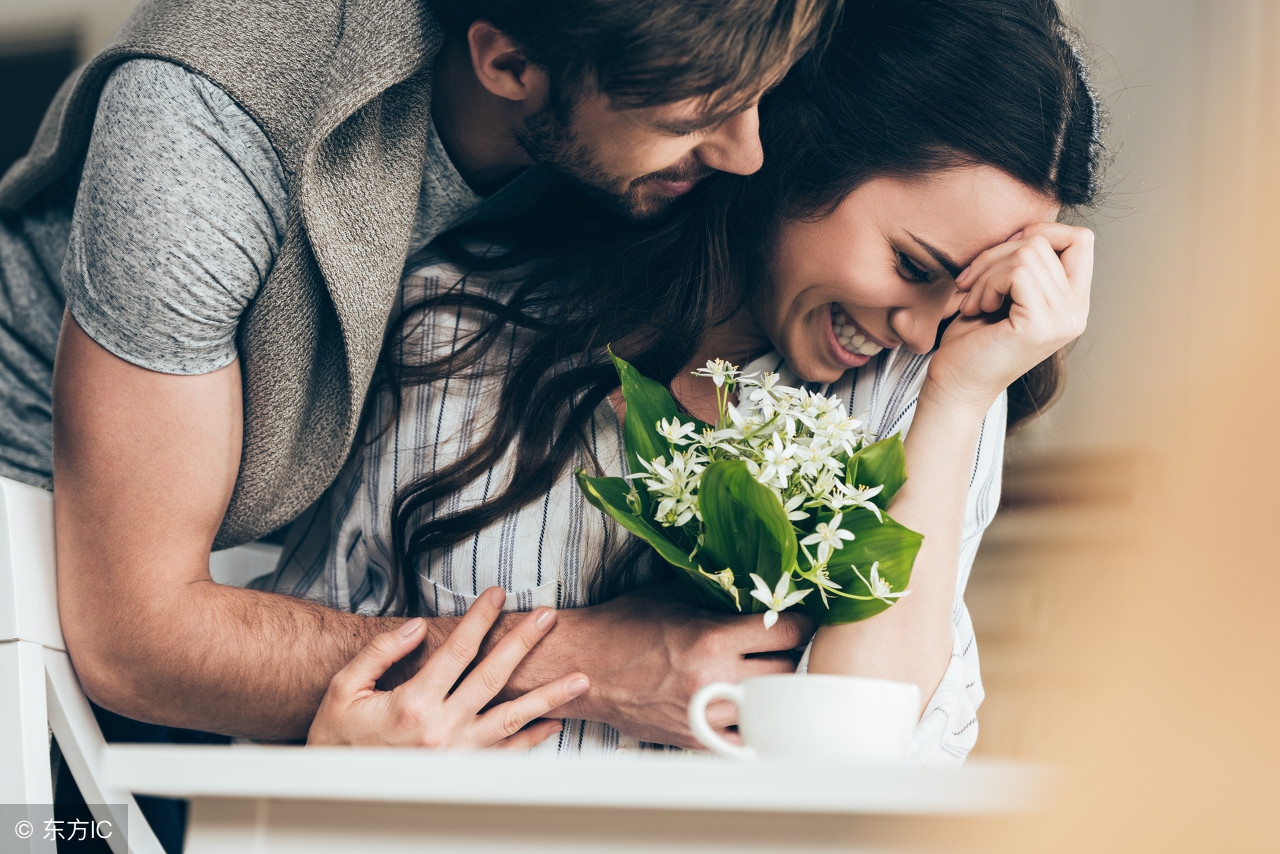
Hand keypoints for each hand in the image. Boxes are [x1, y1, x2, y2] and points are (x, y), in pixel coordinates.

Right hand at [307, 587, 588, 748]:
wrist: (334, 790)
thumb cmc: (336, 738)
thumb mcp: (343, 688)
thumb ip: (381, 653)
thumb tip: (418, 627)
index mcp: (413, 704)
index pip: (457, 651)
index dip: (480, 618)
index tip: (498, 594)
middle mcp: (441, 730)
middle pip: (493, 677)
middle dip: (523, 643)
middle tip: (548, 617)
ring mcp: (456, 754)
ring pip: (512, 719)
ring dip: (549, 696)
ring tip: (579, 678)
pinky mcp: (462, 772)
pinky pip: (505, 755)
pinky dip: (533, 740)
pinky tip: (555, 722)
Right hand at [550, 584, 813, 748]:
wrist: (583, 666)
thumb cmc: (624, 626)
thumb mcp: (673, 595)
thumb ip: (718, 595)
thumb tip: (757, 588)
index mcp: (712, 639)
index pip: (788, 633)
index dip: (800, 622)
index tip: (798, 618)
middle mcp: (714, 680)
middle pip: (787, 672)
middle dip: (789, 655)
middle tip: (782, 644)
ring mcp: (706, 715)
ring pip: (770, 707)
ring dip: (772, 689)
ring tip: (764, 672)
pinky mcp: (695, 739)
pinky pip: (744, 739)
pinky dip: (752, 722)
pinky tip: (748, 705)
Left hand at [931, 222, 1092, 413]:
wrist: (954, 385)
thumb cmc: (972, 340)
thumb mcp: (1003, 291)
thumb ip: (1023, 263)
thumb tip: (1027, 228)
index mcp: (1072, 302)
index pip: (1081, 239)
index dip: (1040, 232)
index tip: (1002, 256)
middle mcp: (1076, 312)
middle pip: (1043, 241)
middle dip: (996, 254)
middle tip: (971, 285)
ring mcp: (1062, 319)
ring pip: (1027, 253)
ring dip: (987, 272)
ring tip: (974, 301)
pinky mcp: (1040, 325)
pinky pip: (1018, 272)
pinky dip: (988, 283)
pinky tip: (977, 308)